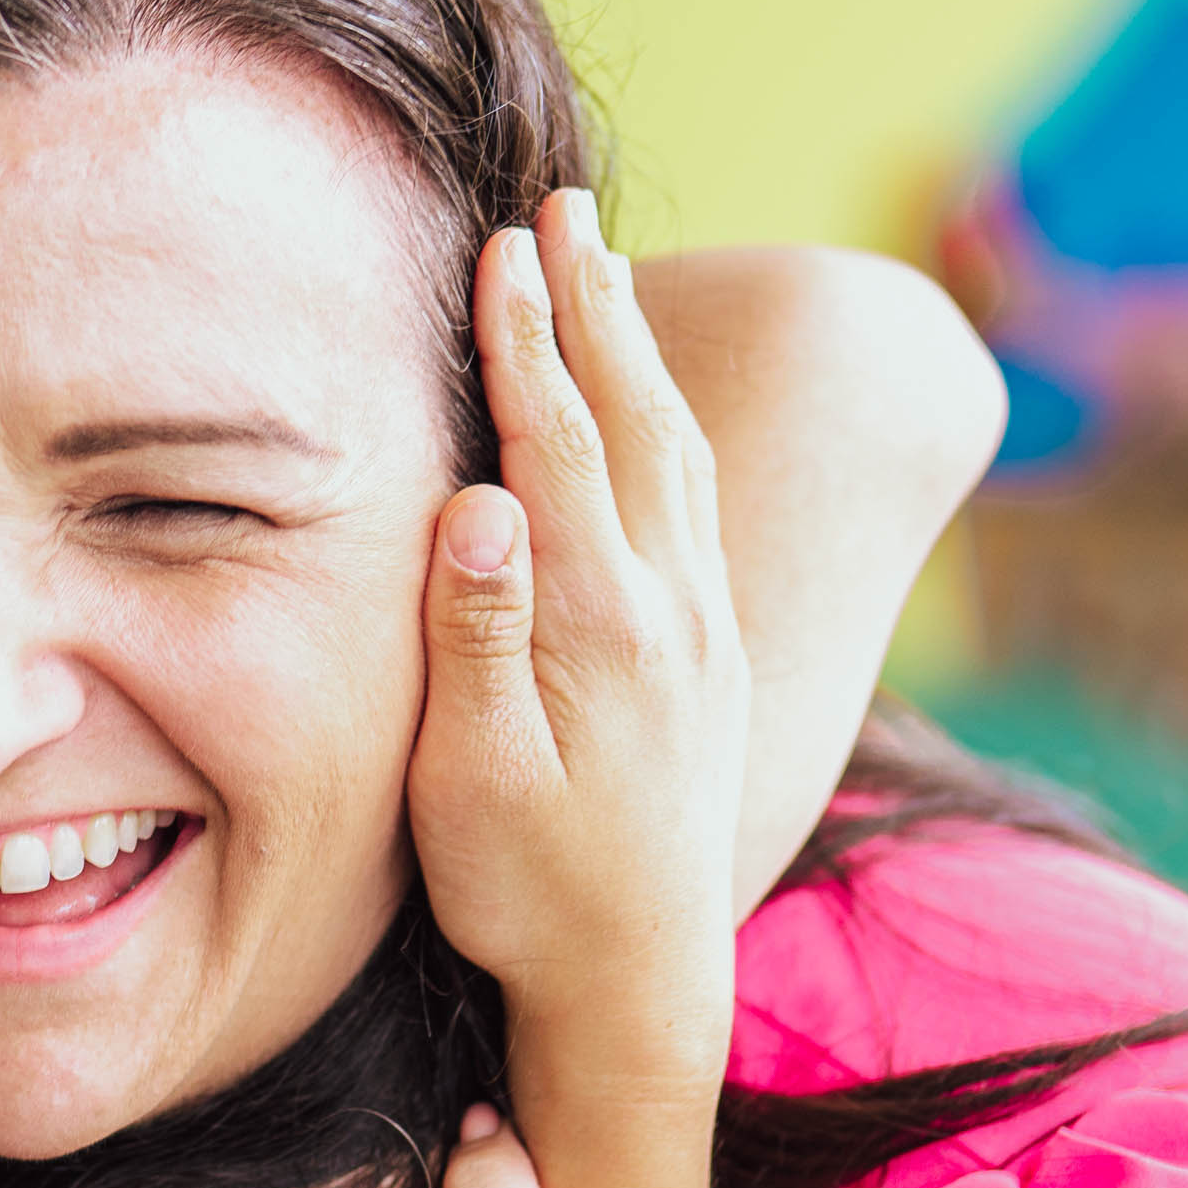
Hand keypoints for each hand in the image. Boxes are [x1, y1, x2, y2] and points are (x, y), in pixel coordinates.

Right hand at [408, 193, 753, 1066]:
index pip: (556, 443)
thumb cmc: (527, 893)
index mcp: (601, 624)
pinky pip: (693, 501)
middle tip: (563, 203)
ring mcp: (703, 629)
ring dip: (637, 348)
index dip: (525, 338)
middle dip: (593, 302)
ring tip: (605, 266)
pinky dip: (664, 420)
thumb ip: (475, 639)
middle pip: (632, 416)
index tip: (503, 245)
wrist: (640, 983)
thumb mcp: (471, 783)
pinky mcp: (715, 656)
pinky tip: (649, 402)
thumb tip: (480, 505)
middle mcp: (669, 607)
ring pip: (674, 449)